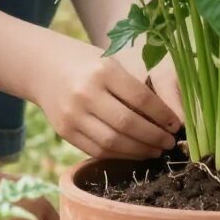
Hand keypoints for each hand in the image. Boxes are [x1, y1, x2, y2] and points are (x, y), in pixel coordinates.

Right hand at [32, 36, 180, 159]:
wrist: (43, 68)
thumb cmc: (87, 64)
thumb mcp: (111, 65)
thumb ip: (134, 89)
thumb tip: (166, 119)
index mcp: (103, 71)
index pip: (141, 98)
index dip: (162, 115)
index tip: (176, 125)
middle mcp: (86, 93)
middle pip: (127, 124)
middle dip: (153, 137)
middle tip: (169, 143)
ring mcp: (73, 114)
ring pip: (112, 142)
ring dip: (138, 151)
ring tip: (155, 151)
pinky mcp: (64, 131)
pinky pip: (96, 151)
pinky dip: (119, 155)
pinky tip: (133, 153)